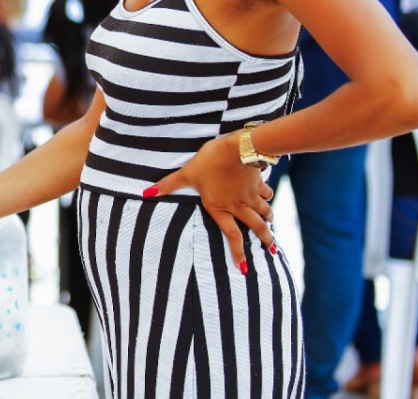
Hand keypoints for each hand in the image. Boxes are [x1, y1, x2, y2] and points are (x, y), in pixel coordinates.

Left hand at [147, 134, 275, 271]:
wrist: (239, 148)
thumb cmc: (210, 162)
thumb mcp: (187, 173)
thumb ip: (169, 185)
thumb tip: (147, 192)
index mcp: (220, 208)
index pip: (232, 236)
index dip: (238, 253)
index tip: (244, 268)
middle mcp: (238, 206)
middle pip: (256, 227)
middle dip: (264, 239)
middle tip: (270, 250)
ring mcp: (251, 195)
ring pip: (264, 213)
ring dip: (268, 221)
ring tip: (270, 227)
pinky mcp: (259, 183)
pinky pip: (267, 194)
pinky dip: (269, 198)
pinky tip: (269, 197)